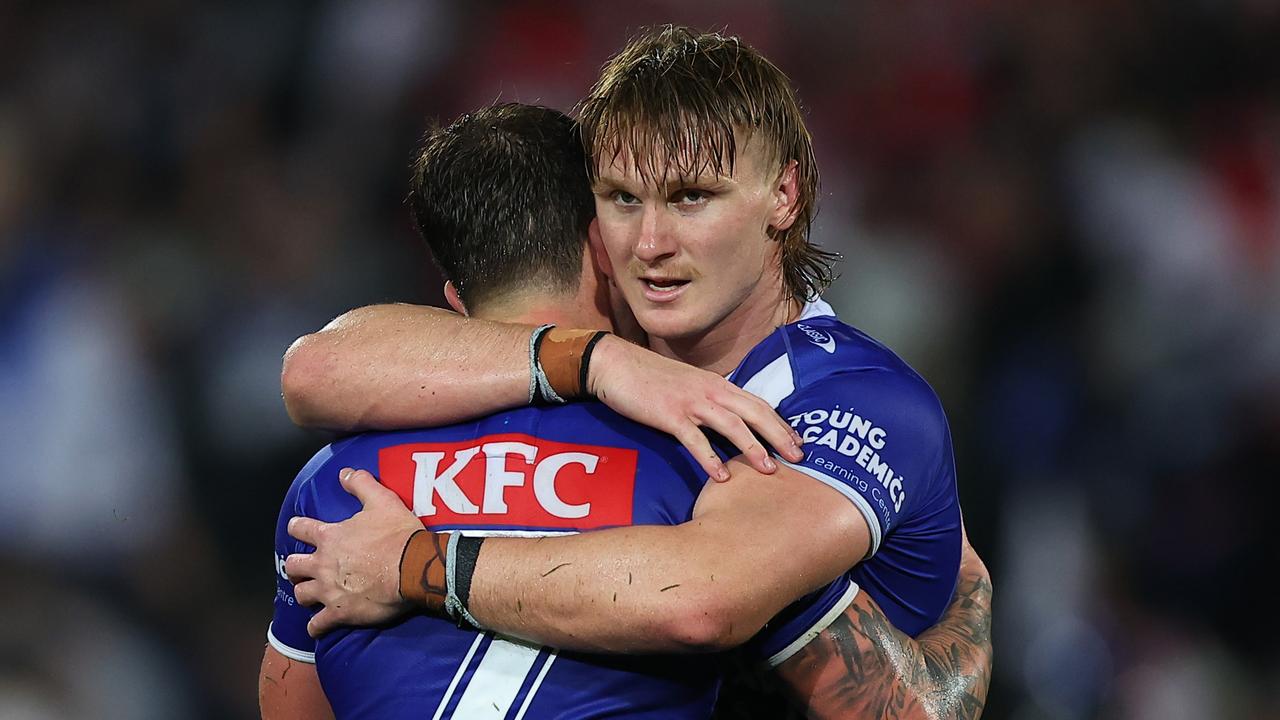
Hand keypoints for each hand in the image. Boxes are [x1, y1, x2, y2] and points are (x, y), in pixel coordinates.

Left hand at [285, 468, 423, 636]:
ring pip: (301, 594)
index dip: (297, 527)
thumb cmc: (398, 534)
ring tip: (312, 594)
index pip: (300, 528)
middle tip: (305, 567)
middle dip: (297, 566)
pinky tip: (318, 626)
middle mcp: (323, 564)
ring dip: (305, 593)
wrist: (413, 568)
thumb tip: (344, 472)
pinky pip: (318, 625)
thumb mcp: (382, 500)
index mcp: (330, 537)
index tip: (298, 528)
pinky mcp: (340, 613)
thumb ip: (361, 484)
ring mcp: (329, 590)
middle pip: (293, 565)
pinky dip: (316, 626)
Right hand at [587, 336, 804, 480]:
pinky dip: (710, 458)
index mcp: (717, 385)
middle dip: (780, 435)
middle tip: (800, 457)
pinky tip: (721, 477)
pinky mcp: (670, 415)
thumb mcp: (689, 386)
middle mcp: (711, 391)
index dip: (780, 423)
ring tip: (769, 470)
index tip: (798, 442)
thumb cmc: (651, 378)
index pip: (758, 404)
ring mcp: (691, 402)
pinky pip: (695, 440)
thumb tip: (729, 421)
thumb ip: (710, 400)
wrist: (615, 364)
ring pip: (732, 425)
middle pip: (755, 413)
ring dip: (753, 448)